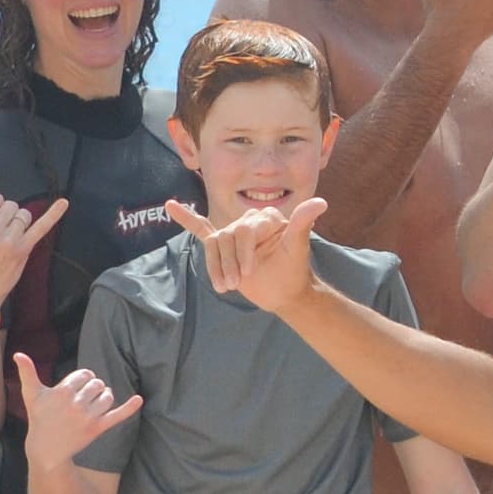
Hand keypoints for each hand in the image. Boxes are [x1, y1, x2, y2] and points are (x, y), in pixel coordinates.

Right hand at [13, 354, 142, 464]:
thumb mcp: (31, 395)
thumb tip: (18, 354)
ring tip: (91, 405)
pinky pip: (117, 416)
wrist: (46, 449)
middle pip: (98, 384)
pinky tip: (138, 399)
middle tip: (81, 400)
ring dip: (103, 397)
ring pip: (108, 396)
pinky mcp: (97, 429)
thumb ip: (27, 373)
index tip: (74, 388)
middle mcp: (76, 403)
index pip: (85, 374)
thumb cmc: (39, 418)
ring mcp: (88, 417)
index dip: (82, 379)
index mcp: (63, 391)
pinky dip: (129, 408)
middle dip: (92, 388)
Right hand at [169, 195, 322, 309]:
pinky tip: (171, 206)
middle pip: (227, 238)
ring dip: (216, 266)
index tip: (249, 273)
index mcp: (265, 218)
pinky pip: (202, 229)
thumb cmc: (293, 270)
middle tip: (236, 284)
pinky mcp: (224, 245)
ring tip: (225, 286)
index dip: (244, 252)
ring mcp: (234, 233)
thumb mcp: (297, 247)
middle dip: (230, 263)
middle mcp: (248, 221)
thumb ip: (303, 222)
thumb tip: (322, 202)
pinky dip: (186, 218)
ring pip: (214, 245)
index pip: (244, 230)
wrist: (285, 291)